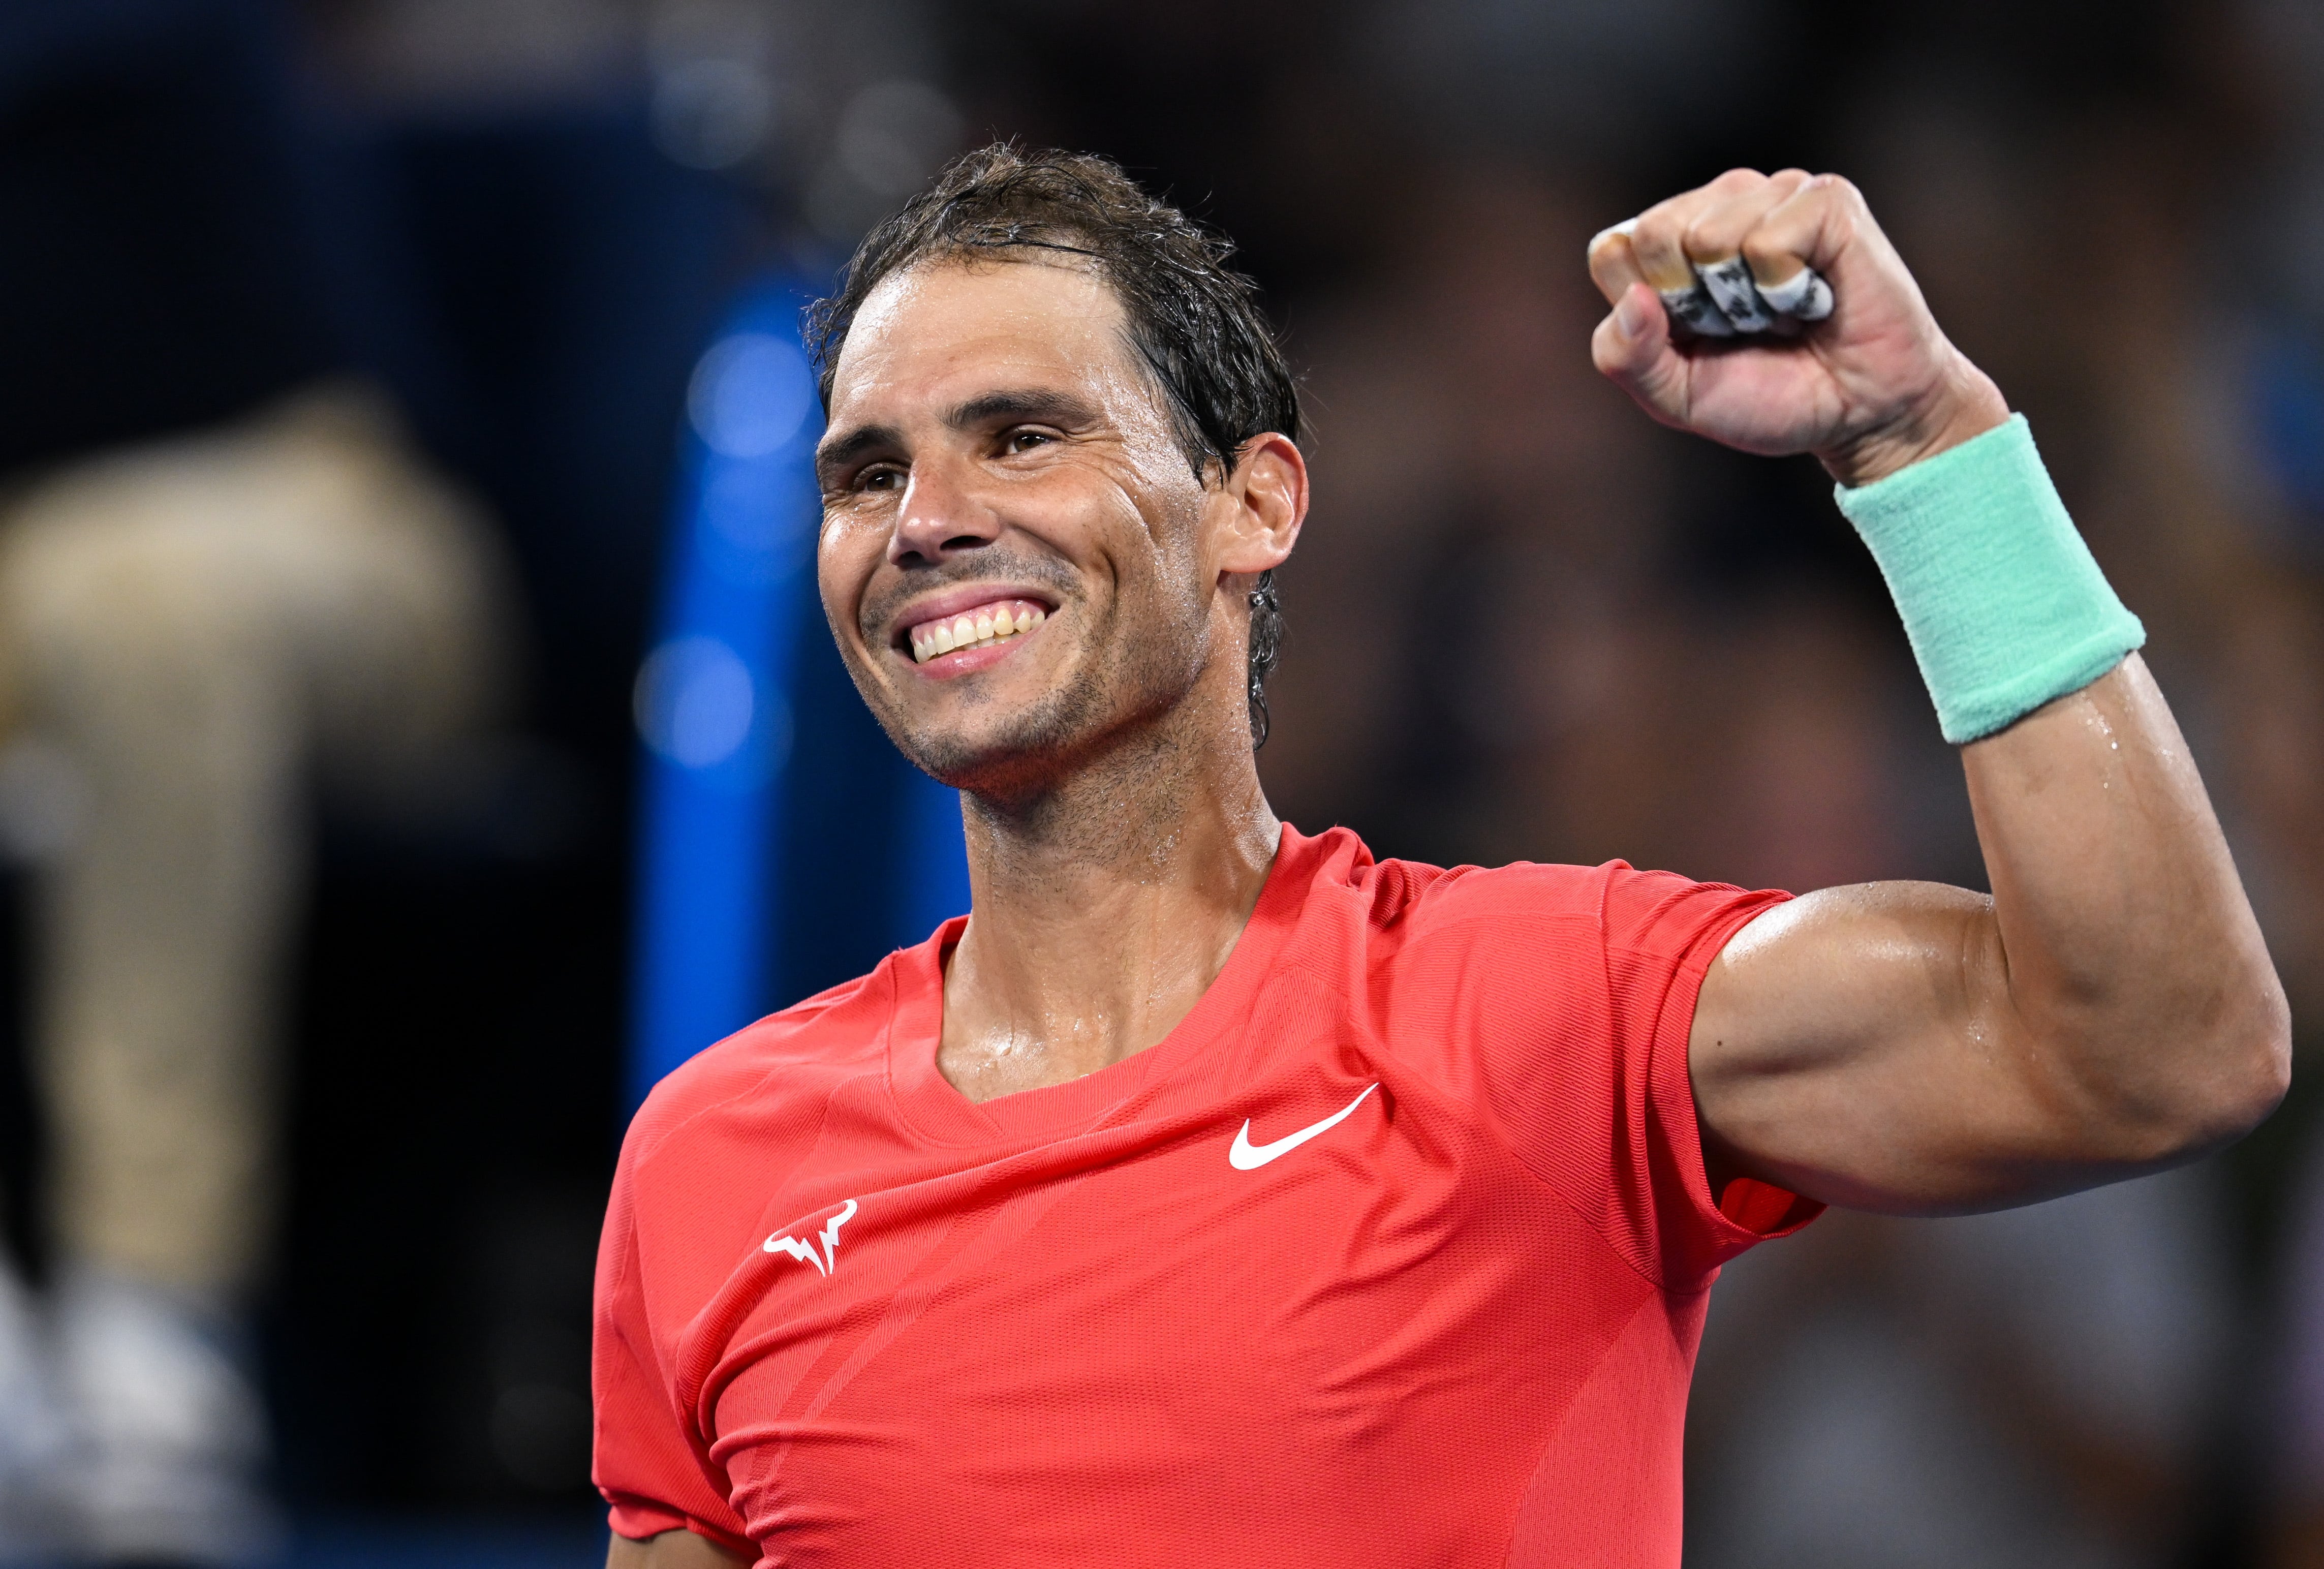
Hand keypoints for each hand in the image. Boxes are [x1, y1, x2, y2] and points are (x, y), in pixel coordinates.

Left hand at [1587, 169, 2008, 486]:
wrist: (1859, 415)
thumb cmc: (1770, 398)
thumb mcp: (1675, 397)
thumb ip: (1626, 358)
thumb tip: (1633, 298)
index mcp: (1669, 244)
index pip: (1611, 251)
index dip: (1647, 310)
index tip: (1695, 337)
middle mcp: (1717, 206)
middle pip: (1654, 234)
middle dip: (1693, 305)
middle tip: (1744, 326)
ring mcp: (1773, 194)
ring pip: (1709, 236)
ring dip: (1745, 302)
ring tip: (1783, 312)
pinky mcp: (1827, 199)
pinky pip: (1768, 241)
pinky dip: (1787, 289)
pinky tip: (1814, 298)